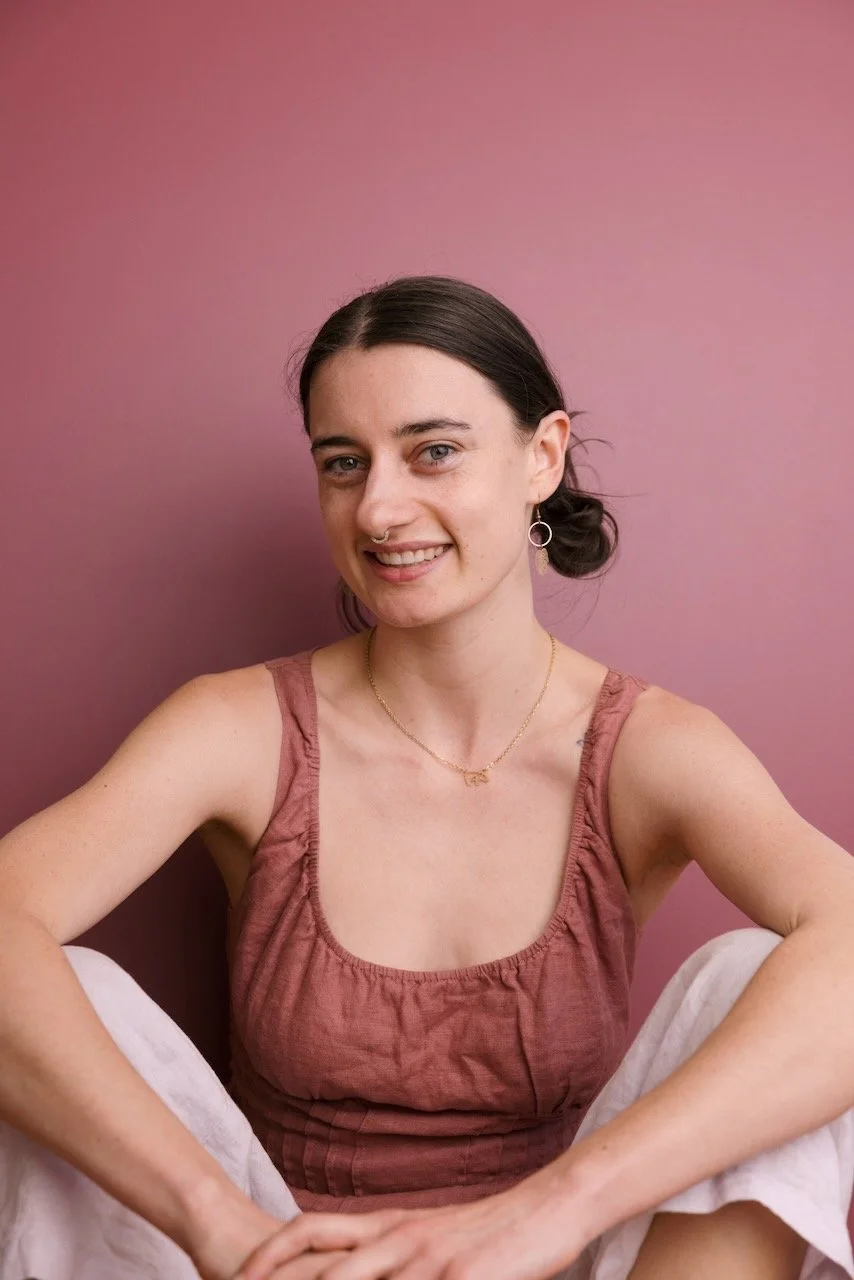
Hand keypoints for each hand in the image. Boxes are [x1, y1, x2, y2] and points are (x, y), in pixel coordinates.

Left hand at [233, 1180, 585, 1279]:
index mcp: (389, 1223)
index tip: (239, 1275)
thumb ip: (395, 1253)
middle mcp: (398, 1236)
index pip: (312, 1229)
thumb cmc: (492, 1231)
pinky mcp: (458, 1278)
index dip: (272, 1253)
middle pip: (323, 1264)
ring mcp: (426, 1259)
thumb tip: (359, 1268)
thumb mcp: (432, 1236)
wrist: (548, 1207)